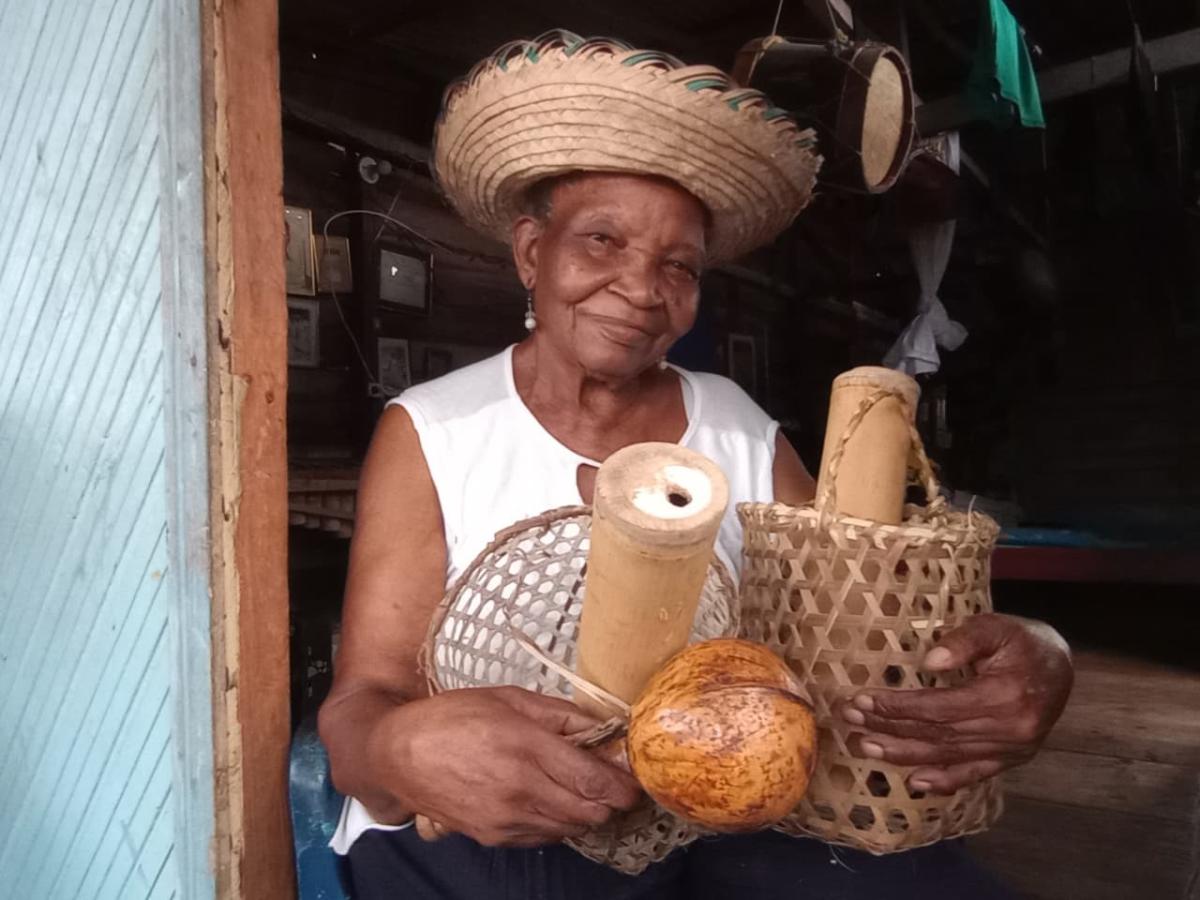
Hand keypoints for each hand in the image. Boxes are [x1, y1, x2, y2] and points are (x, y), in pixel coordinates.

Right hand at [374, 686, 641, 847]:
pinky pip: (544, 836)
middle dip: (612, 801)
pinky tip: (551, 799)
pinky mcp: (494, 837)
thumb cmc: (454, 717)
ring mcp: (506, 819)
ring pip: (571, 828)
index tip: (637, 778)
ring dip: (587, 812)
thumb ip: (561, 714)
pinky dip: (558, 821)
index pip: (594, 780)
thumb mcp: (510, 699)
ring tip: (583, 788)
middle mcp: (520, 789)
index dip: (624, 785)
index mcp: (526, 747)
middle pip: (591, 811)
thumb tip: (605, 724)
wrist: (398, 754)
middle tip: (616, 782)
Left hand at [838, 614, 1072, 794]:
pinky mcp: (1012, 760)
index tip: (862, 701)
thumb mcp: (997, 626)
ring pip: (949, 756)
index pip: (938, 708)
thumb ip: (964, 641)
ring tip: (866, 749)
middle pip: (938, 734)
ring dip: (904, 755)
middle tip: (850, 722)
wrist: (1063, 665)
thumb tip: (929, 662)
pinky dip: (944, 781)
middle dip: (889, 729)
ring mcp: (1012, 750)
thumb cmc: (1024, 641)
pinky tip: (915, 782)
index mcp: (1004, 696)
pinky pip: (974, 775)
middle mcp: (1009, 730)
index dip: (897, 707)